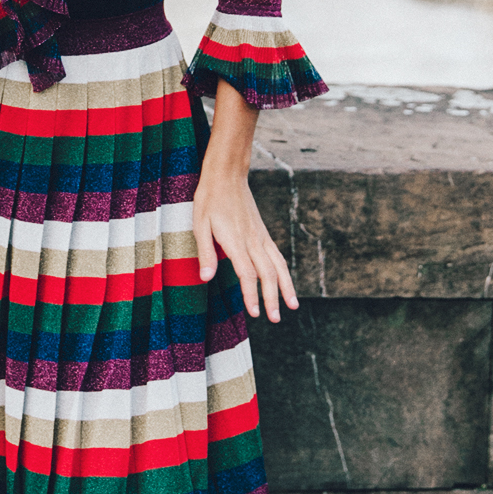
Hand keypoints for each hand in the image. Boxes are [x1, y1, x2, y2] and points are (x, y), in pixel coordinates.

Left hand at [192, 159, 298, 322]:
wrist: (227, 174)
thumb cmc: (209, 199)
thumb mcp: (199, 224)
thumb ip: (205, 252)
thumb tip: (206, 277)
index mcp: (236, 241)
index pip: (247, 274)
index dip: (251, 294)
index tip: (254, 313)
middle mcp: (252, 240)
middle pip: (267, 274)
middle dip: (272, 298)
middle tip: (274, 319)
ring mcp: (260, 236)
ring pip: (278, 266)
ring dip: (286, 287)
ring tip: (293, 306)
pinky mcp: (263, 232)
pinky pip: (277, 255)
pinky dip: (284, 272)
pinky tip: (286, 283)